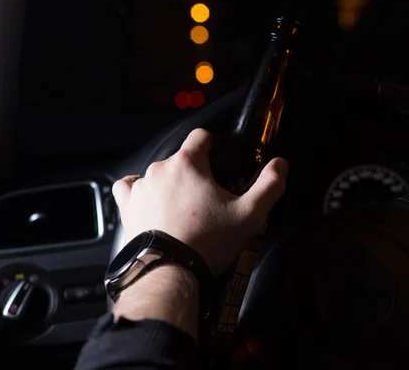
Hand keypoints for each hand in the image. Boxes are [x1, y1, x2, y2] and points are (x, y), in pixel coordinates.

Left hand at [112, 128, 288, 275]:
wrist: (170, 272)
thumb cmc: (208, 242)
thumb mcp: (250, 214)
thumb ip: (270, 185)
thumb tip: (280, 165)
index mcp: (188, 163)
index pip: (201, 136)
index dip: (215, 144)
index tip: (222, 158)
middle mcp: (161, 169)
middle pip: (182, 158)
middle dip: (196, 172)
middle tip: (209, 197)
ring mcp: (141, 187)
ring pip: (160, 174)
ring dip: (172, 184)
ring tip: (185, 209)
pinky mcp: (128, 206)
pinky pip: (130, 187)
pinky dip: (141, 190)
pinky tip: (153, 202)